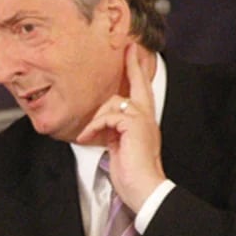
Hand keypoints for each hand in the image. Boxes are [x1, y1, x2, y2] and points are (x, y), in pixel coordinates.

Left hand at [76, 44, 164, 211]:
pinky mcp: (133, 125)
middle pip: (137, 84)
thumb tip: (102, 124)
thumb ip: (115, 131)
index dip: (137, 70)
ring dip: (96, 119)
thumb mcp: (120, 147)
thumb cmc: (132, 173)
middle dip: (132, 65)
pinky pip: (107, 117)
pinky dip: (94, 127)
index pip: (142, 91)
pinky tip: (89, 139)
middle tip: (128, 48)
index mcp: (145, 121)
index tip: (133, 52)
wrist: (144, 187)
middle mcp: (146, 117)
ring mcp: (142, 119)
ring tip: (89, 136)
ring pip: (113, 103)